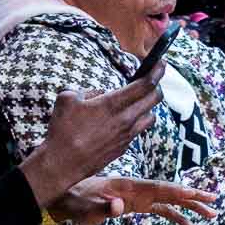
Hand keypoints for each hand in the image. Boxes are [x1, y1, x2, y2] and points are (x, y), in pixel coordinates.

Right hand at [18, 73, 164, 207]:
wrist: (65, 161)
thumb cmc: (63, 129)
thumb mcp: (68, 99)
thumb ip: (87, 91)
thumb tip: (99, 93)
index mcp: (113, 104)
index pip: (144, 85)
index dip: (156, 72)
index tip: (161, 63)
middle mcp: (126, 119)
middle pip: (154, 99)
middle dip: (157, 86)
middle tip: (153, 79)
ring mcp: (128, 134)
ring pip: (151, 116)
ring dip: (149, 105)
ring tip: (140, 99)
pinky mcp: (125, 146)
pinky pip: (138, 130)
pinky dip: (137, 120)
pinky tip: (127, 118)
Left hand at [46, 177, 218, 224]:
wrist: (67, 200)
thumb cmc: (75, 202)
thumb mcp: (85, 207)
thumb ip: (103, 208)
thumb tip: (118, 206)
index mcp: (128, 186)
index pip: (156, 187)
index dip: (176, 189)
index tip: (194, 193)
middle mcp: (138, 189)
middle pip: (170, 191)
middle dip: (193, 196)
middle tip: (214, 201)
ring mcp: (140, 197)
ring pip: (171, 201)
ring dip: (192, 207)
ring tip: (211, 215)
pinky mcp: (139, 206)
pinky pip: (164, 211)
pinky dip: (179, 218)